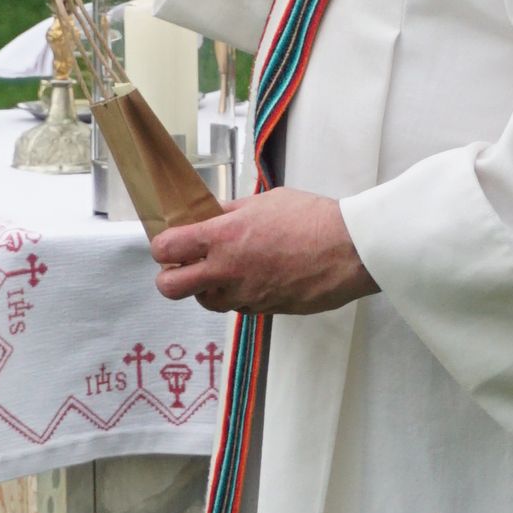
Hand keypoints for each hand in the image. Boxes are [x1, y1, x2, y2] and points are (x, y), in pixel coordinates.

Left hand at [151, 189, 377, 316]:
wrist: (350, 250)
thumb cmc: (312, 218)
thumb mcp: (265, 201)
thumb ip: (231, 213)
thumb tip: (209, 217)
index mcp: (224, 236)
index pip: (166, 248)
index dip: (162, 246)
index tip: (172, 242)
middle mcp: (227, 270)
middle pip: (170, 287)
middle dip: (169, 276)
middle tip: (185, 264)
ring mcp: (245, 295)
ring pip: (205, 301)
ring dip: (206, 288)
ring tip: (226, 269)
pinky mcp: (264, 310)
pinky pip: (238, 306)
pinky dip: (238, 295)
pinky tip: (257, 276)